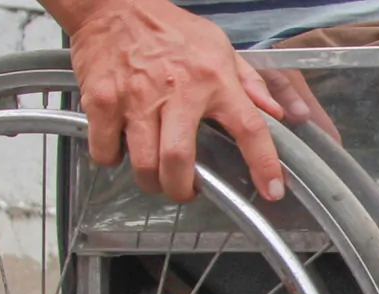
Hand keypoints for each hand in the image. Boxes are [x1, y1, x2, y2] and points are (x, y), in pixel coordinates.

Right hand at [52, 0, 318, 201]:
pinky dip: (112, 159)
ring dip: (151, 182)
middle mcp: (176, 92)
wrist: (113, 4)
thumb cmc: (169, 28)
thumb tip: (277, 112)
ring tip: (157, 177)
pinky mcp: (101, 101)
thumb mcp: (219, 46)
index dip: (263, 164)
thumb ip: (250, 82)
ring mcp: (135, 98)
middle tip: (186, 190)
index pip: (248, 128)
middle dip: (182, 189)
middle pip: (178, 161)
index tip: (272, 190)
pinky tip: (122, 150)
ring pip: (144, 163)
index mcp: (213, 79)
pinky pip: (105, 149)